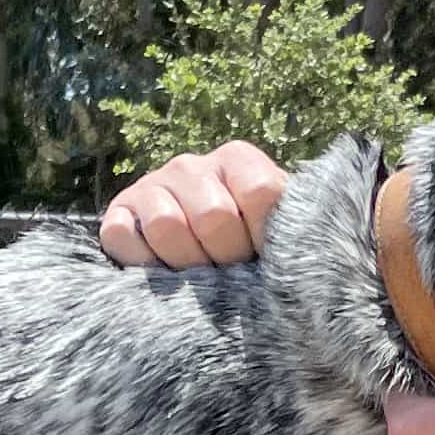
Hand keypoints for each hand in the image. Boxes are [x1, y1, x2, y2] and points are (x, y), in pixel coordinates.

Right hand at [96, 142, 285, 266]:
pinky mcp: (119, 212)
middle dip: (226, 257)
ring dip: (185, 264)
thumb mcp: (277, 231)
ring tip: (197, 275)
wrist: (196, 257)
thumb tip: (315, 249)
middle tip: (230, 271)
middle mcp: (191, 165)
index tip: (263, 255)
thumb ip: (293, 230)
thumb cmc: (247, 246)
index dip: (264, 236)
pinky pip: (121, 235)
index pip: (260, 193)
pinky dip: (141, 260)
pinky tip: (160, 268)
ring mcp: (152, 185)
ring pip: (165, 226)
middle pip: (213, 216)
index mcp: (237, 160)